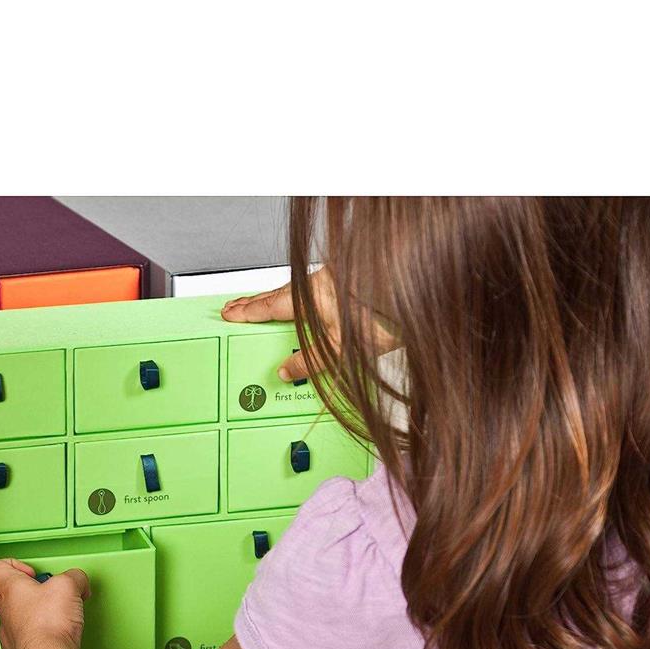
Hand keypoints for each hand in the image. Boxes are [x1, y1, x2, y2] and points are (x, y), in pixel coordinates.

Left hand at [0, 559, 91, 648]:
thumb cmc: (48, 625)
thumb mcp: (68, 585)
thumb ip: (74, 577)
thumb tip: (78, 581)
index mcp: (8, 590)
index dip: (11, 566)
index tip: (31, 573)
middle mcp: (4, 613)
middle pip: (11, 595)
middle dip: (35, 593)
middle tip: (53, 595)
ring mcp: (9, 637)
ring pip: (20, 620)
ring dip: (38, 617)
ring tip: (59, 618)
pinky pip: (27, 641)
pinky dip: (42, 638)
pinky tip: (58, 638)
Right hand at [222, 267, 397, 384]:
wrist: (419, 299)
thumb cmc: (385, 319)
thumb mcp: (337, 349)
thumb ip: (308, 361)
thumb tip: (286, 370)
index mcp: (312, 295)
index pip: (270, 305)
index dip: (248, 312)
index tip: (230, 313)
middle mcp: (323, 282)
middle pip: (280, 293)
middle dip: (257, 302)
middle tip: (237, 307)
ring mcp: (339, 278)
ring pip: (298, 289)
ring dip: (279, 299)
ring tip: (264, 307)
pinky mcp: (354, 280)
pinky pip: (317, 288)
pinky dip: (303, 297)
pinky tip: (306, 305)